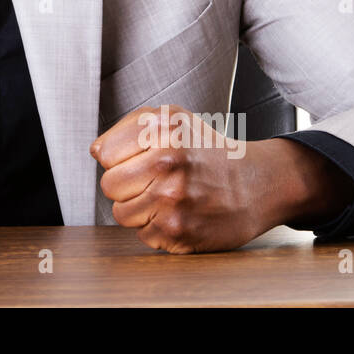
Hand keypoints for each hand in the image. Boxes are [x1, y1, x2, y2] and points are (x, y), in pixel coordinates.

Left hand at [90, 104, 353, 252]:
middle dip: (126, 184)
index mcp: (163, 132)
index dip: (118, 158)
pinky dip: (155, 227)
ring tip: (165, 197)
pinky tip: (177, 214)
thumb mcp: (173, 119)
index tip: (137, 158)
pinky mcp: (179, 233)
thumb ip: (130, 127)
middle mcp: (168, 165)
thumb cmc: (209, 151)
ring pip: (121, 213)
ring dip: (138, 208)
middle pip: (108, 185)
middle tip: (151, 180)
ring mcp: (173, 202)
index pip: (104, 154)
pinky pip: (142, 234)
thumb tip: (97, 152)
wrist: (257, 183)